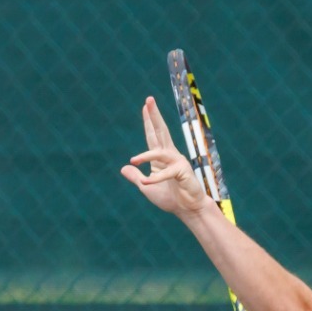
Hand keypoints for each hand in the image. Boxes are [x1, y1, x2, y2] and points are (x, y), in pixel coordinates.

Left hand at [119, 97, 214, 218]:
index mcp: (162, 157)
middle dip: (154, 116)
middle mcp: (170, 155)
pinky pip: (166, 173)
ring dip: (145, 156)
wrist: (187, 210)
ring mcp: (177, 162)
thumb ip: (136, 177)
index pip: (153, 136)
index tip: (145, 106)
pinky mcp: (182, 171)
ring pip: (159, 152)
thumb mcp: (147, 187)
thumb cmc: (170, 198)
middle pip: (161, 132)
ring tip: (134, 160)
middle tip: (149, 100)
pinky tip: (146, 183)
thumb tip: (124, 168)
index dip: (148, 121)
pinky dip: (155, 178)